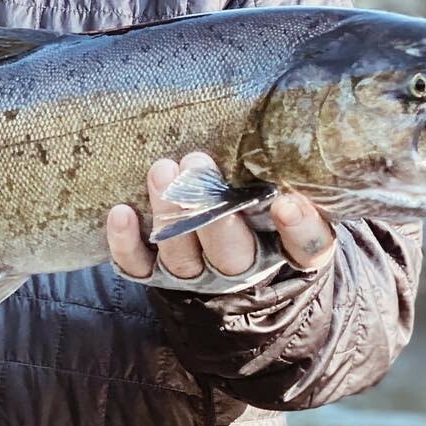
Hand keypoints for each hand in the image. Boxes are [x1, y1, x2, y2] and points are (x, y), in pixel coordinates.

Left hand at [106, 152, 335, 280]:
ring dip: (169, 214)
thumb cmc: (258, 215)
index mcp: (285, 249)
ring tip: (162, 170)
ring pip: (181, 256)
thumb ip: (289, 178)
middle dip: (210, 208)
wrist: (228, 276)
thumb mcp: (284, 197)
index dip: (299, 229)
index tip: (287, 205)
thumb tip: (286, 149)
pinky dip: (126, 243)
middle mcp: (243, 267)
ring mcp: (198, 274)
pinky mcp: (158, 276)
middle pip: (230, 251)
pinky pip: (139, 267)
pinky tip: (121, 212)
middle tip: (197, 161)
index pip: (305, 247)